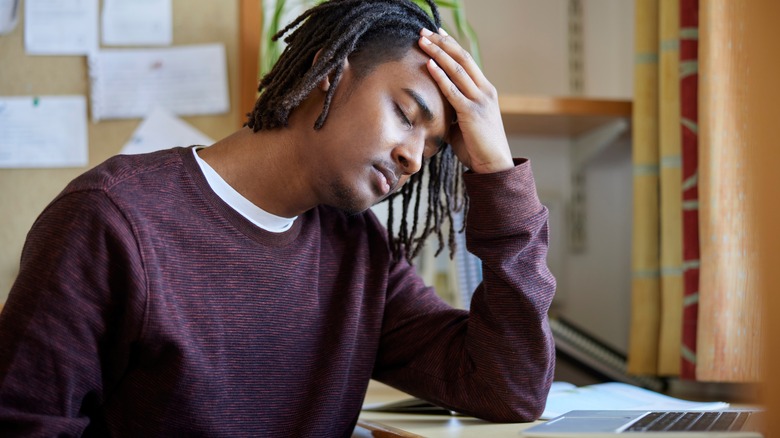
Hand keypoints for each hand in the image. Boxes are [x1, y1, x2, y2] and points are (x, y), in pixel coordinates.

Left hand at [418, 27, 513, 173]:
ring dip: (438, 53)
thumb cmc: (477, 146)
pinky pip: (452, 90)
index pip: (467, 60)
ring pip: (457, 69)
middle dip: (442, 42)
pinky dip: (440, 76)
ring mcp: (479, 100)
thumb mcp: (464, 122)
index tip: (437, 33)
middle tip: (425, 30)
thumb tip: (434, 105)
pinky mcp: (471, 113)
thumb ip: (453, 109)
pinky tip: (429, 64)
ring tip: (422, 41)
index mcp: (485, 90)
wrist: (493, 164)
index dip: (451, 45)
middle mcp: (485, 90)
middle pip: (462, 58)